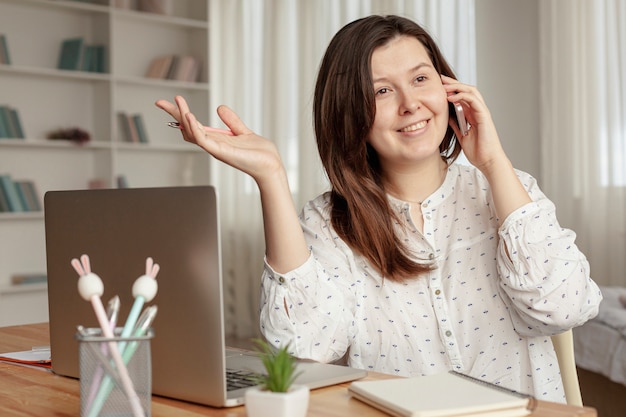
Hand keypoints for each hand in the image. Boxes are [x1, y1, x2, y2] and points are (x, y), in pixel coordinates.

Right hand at [155, 96, 284, 184]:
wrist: (271, 165)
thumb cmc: (259, 153)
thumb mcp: (243, 131)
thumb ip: (231, 121)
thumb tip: (219, 107)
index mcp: (216, 139)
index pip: (193, 126)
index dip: (181, 114)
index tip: (172, 100)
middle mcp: (213, 145)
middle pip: (187, 129)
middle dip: (174, 115)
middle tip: (159, 102)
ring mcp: (215, 149)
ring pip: (192, 133)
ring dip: (183, 118)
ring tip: (178, 103)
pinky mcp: (221, 152)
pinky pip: (203, 140)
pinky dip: (194, 128)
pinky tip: (189, 116)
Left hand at [441, 75, 506, 174]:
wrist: (488, 161)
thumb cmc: (477, 151)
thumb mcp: (461, 135)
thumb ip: (456, 124)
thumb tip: (446, 116)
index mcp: (472, 114)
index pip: (462, 96)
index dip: (451, 89)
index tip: (438, 85)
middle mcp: (478, 111)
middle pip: (467, 90)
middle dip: (453, 83)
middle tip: (440, 78)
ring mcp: (482, 112)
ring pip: (471, 91)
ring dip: (457, 87)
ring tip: (444, 86)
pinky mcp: (484, 116)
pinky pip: (474, 101)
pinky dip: (462, 96)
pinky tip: (450, 97)